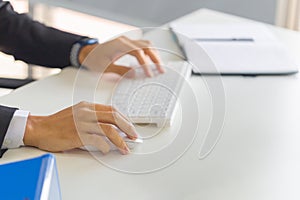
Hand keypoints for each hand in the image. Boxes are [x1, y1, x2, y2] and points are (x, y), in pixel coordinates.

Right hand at [23, 102, 137, 153]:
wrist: (40, 128)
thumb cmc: (58, 123)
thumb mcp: (78, 113)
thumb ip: (93, 117)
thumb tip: (110, 126)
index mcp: (88, 106)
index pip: (112, 110)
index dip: (124, 119)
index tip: (130, 127)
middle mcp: (86, 112)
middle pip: (114, 117)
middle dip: (128, 127)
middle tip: (134, 136)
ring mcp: (82, 123)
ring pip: (109, 129)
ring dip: (120, 140)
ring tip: (125, 147)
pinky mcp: (77, 134)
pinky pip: (97, 140)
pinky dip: (105, 146)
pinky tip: (107, 150)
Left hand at [78, 36, 164, 76]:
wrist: (87, 52)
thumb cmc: (94, 59)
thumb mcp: (105, 68)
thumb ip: (120, 71)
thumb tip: (134, 75)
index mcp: (119, 45)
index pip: (138, 52)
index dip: (145, 63)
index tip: (149, 74)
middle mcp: (125, 41)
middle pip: (146, 46)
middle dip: (155, 58)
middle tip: (161, 70)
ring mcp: (127, 41)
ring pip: (146, 45)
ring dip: (154, 55)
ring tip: (159, 67)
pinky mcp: (128, 45)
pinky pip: (143, 46)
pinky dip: (149, 53)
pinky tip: (151, 62)